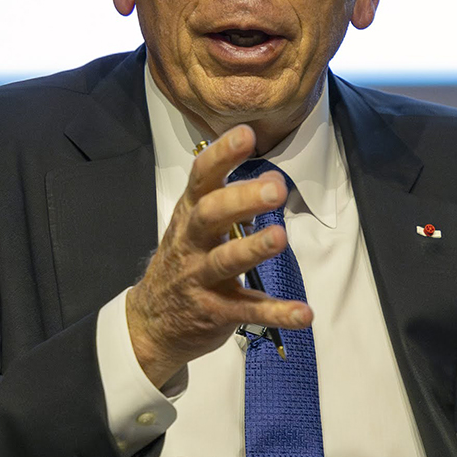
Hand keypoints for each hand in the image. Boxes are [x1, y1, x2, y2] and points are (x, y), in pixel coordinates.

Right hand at [126, 126, 309, 388]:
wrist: (152, 323)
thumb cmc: (184, 262)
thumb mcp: (197, 226)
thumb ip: (234, 201)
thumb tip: (274, 178)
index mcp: (189, 214)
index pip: (201, 178)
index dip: (222, 155)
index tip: (246, 134)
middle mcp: (190, 242)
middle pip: (210, 215)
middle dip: (241, 199)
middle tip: (275, 188)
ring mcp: (200, 278)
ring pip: (225, 261)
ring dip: (252, 248)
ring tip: (280, 237)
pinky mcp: (215, 311)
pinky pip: (247, 311)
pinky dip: (277, 313)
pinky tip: (304, 314)